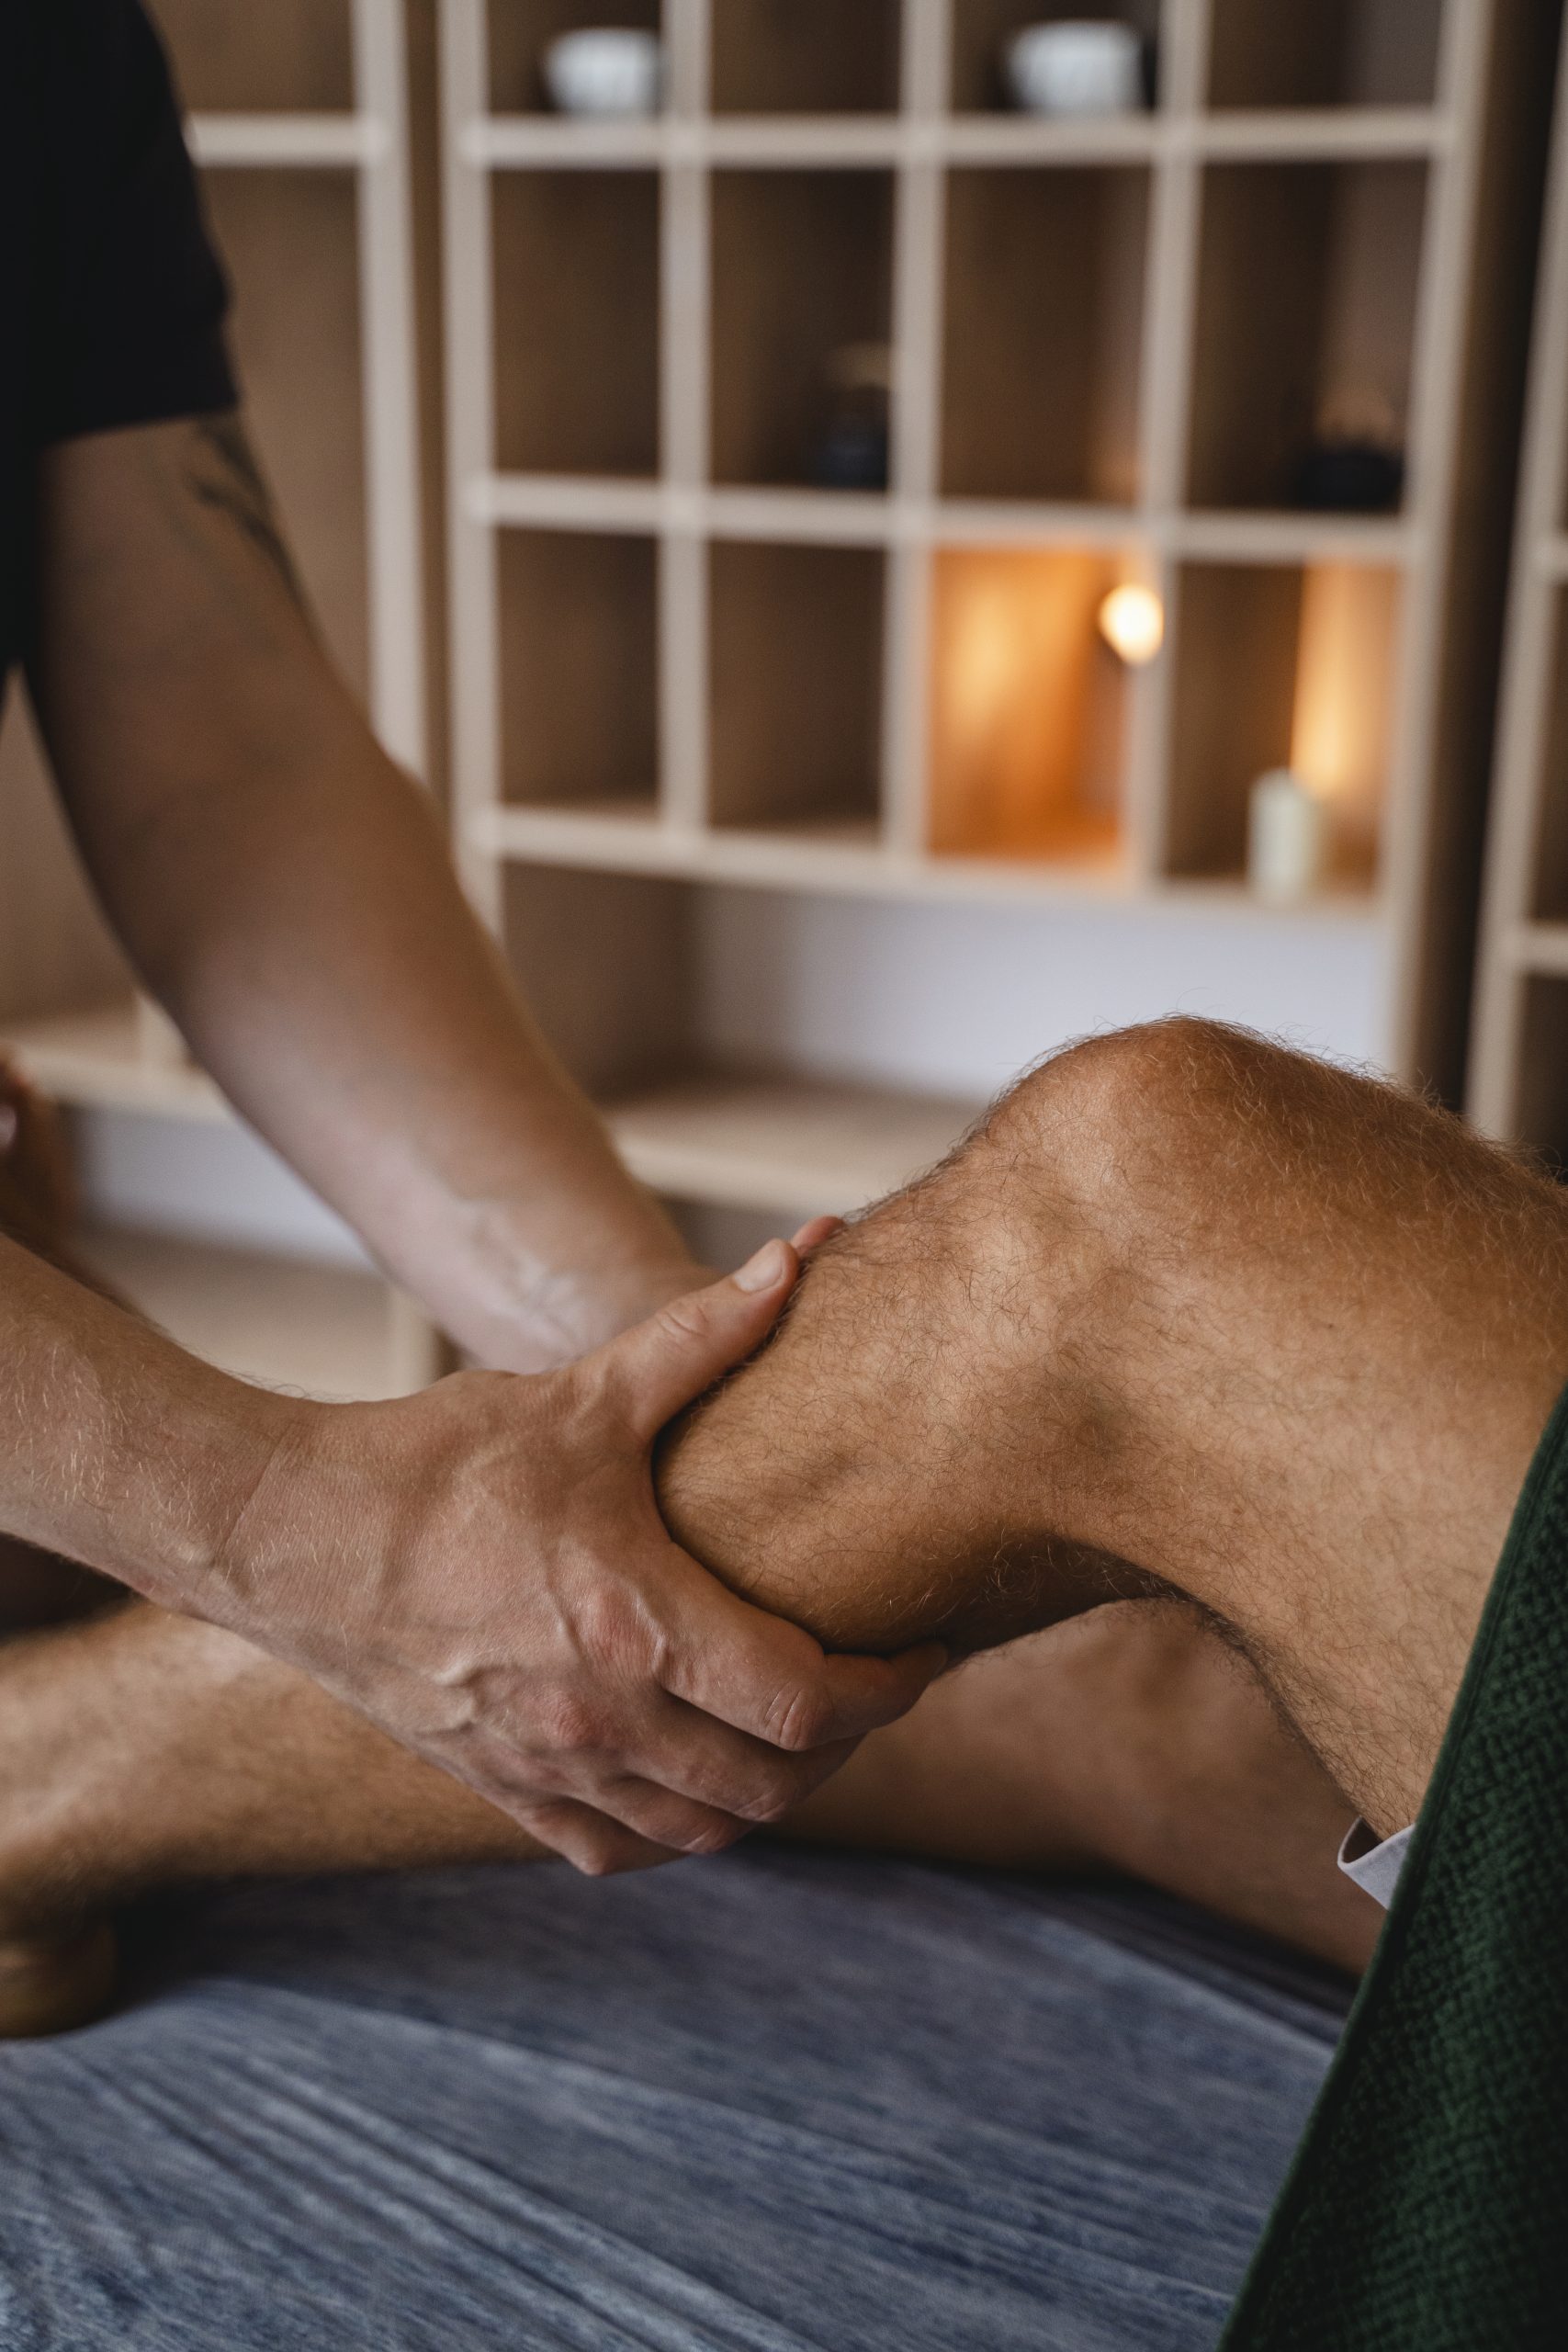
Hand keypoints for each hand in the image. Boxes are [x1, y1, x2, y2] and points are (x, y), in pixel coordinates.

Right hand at [225, 1240, 943, 1872]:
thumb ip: (704, 1333)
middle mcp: (603, 1719)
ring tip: (798, 1728)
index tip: (925, 1647)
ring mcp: (549, 1767)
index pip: (814, 1704)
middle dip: (851, 1740)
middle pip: (778, 1785)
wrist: (289, 1536)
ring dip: (774, 1792)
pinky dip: (677, 1830)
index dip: (894, 1686)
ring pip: (706, 1832)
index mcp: (641, 1626)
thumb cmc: (438, 1460)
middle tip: (873, 1682)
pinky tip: (695, 1779)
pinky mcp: (499, 1787)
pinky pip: (617, 1852)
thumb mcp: (583, 1394)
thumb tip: (804, 1249)